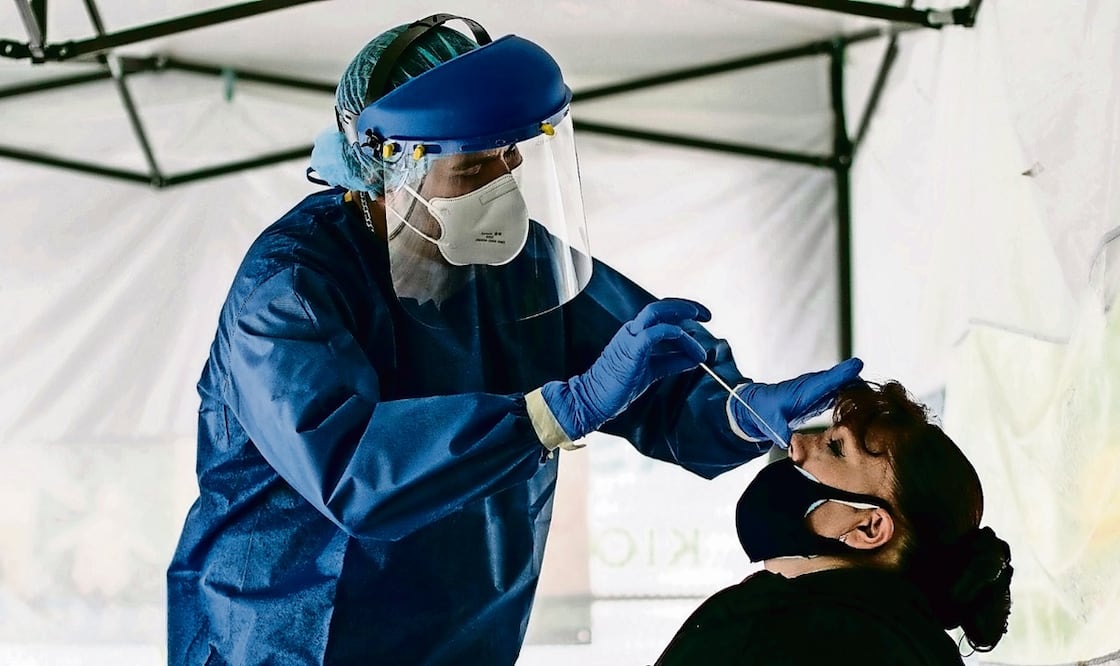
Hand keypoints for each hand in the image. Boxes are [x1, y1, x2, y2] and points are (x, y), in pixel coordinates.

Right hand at [542, 298, 710, 438]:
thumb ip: (673, 361)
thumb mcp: (653, 370)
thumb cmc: (619, 385)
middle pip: (660, 307)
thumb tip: (695, 357)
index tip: (705, 317)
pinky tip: (681, 336)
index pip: (663, 313)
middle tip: (707, 315)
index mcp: (638, 334)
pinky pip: (650, 334)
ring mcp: (630, 339)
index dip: (685, 311)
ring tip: (698, 323)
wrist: (593, 398)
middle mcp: (633, 331)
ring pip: (655, 314)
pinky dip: (668, 331)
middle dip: (686, 307)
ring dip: (679, 315)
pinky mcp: (629, 351)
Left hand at [729, 358, 863, 448]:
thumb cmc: (763, 413)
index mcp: (804, 391)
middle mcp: (813, 387)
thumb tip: (788, 442)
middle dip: (858, 382)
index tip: (858, 365)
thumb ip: (780, 432)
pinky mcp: (819, 397)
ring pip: (841, 385)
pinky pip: (838, 392)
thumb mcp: (771, 424)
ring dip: (857, 388)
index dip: (842, 372)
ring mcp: (817, 391)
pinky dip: (850, 394)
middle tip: (877, 392)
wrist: (755, 407)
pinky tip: (863, 403)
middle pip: (840, 379)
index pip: (827, 379)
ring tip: (875, 398)